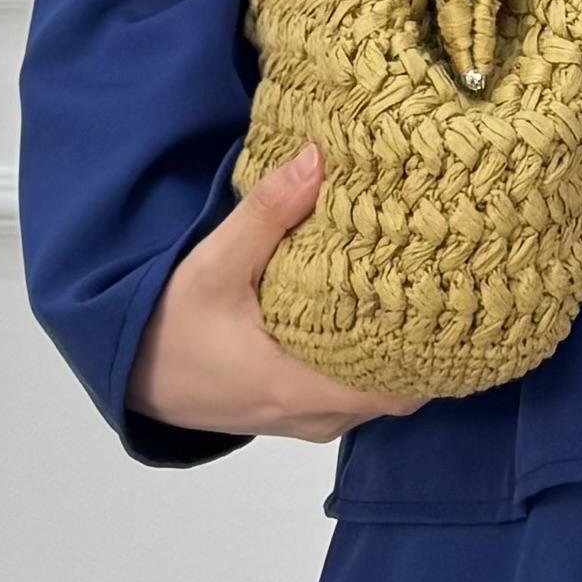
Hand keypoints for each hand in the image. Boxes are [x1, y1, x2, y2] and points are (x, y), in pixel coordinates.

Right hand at [129, 141, 430, 442]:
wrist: (126, 372)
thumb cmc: (169, 325)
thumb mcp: (214, 264)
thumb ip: (268, 215)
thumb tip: (319, 160)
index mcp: (300, 387)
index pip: (397, 387)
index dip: (433, 351)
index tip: (455, 303)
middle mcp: (313, 416)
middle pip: (396, 393)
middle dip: (423, 349)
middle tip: (447, 289)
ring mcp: (302, 421)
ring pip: (372, 397)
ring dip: (395, 359)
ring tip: (421, 300)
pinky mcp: (289, 414)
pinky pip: (348, 397)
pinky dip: (367, 368)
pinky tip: (375, 323)